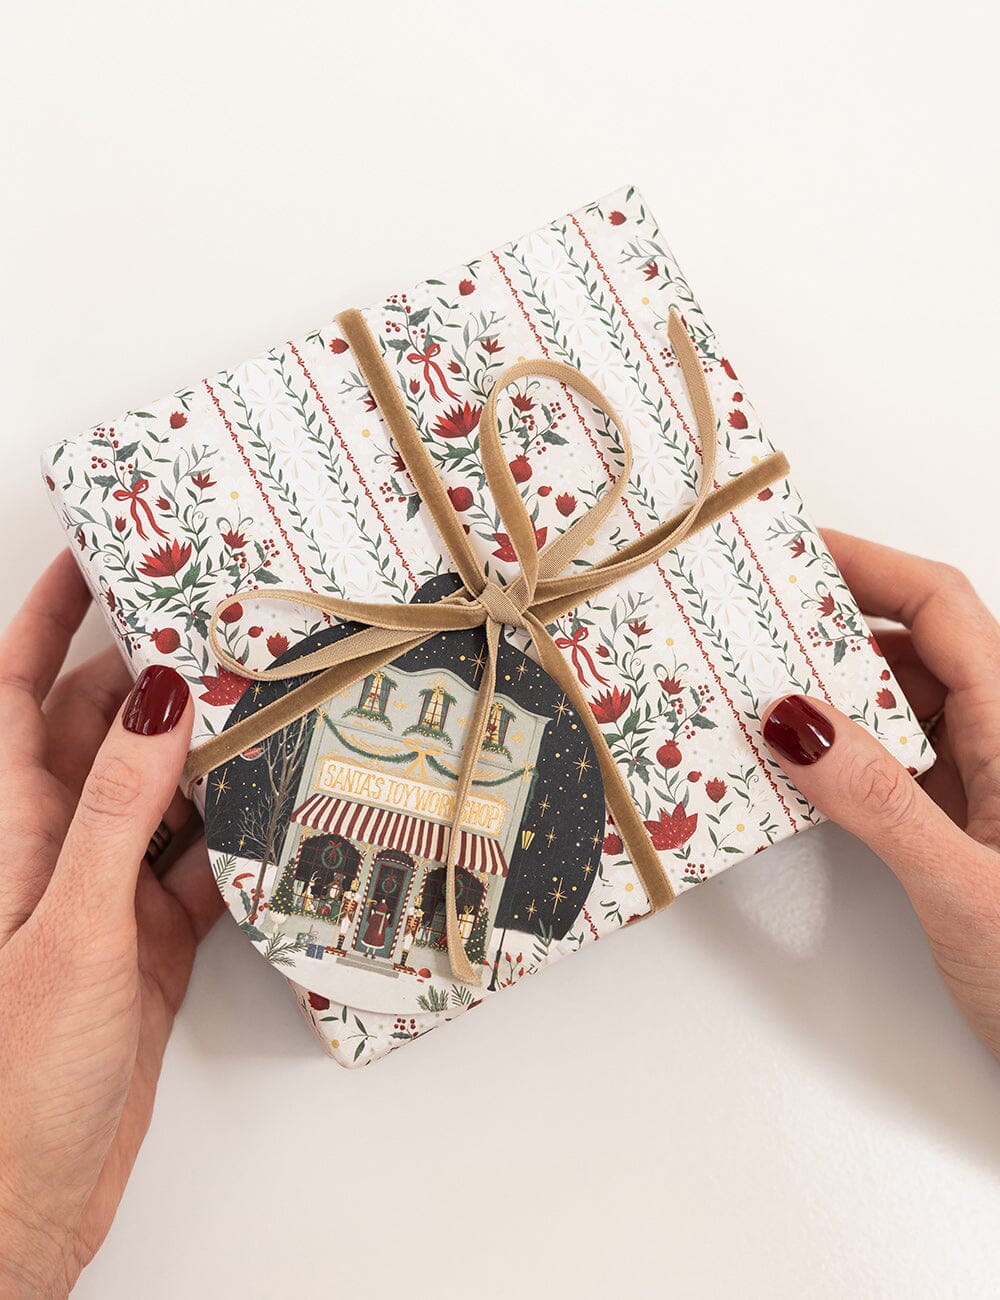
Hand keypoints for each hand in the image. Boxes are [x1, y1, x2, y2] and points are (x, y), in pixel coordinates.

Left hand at [0, 551, 222, 1296]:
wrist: (27, 1199)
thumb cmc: (17, 1073)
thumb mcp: (71, 924)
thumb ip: (115, 811)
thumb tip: (156, 700)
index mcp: (7, 825)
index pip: (17, 690)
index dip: (48, 617)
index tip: (94, 552)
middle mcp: (51, 846)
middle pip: (107, 731)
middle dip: (161, 678)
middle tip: (228, 634)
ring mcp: (101, 893)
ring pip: (161, 796)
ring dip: (210, 759)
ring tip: (272, 711)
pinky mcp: (146, 941)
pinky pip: (196, 867)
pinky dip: (236, 841)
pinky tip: (278, 819)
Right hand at [762, 530, 999, 1062]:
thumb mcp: (963, 886)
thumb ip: (876, 802)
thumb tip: (793, 720)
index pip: (942, 610)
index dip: (871, 567)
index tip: (797, 551)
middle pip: (913, 650)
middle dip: (832, 632)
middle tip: (752, 629)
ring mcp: (981, 784)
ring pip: (899, 707)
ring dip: (832, 698)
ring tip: (758, 695)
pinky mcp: (958, 826)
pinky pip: (890, 763)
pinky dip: (840, 755)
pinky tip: (794, 766)